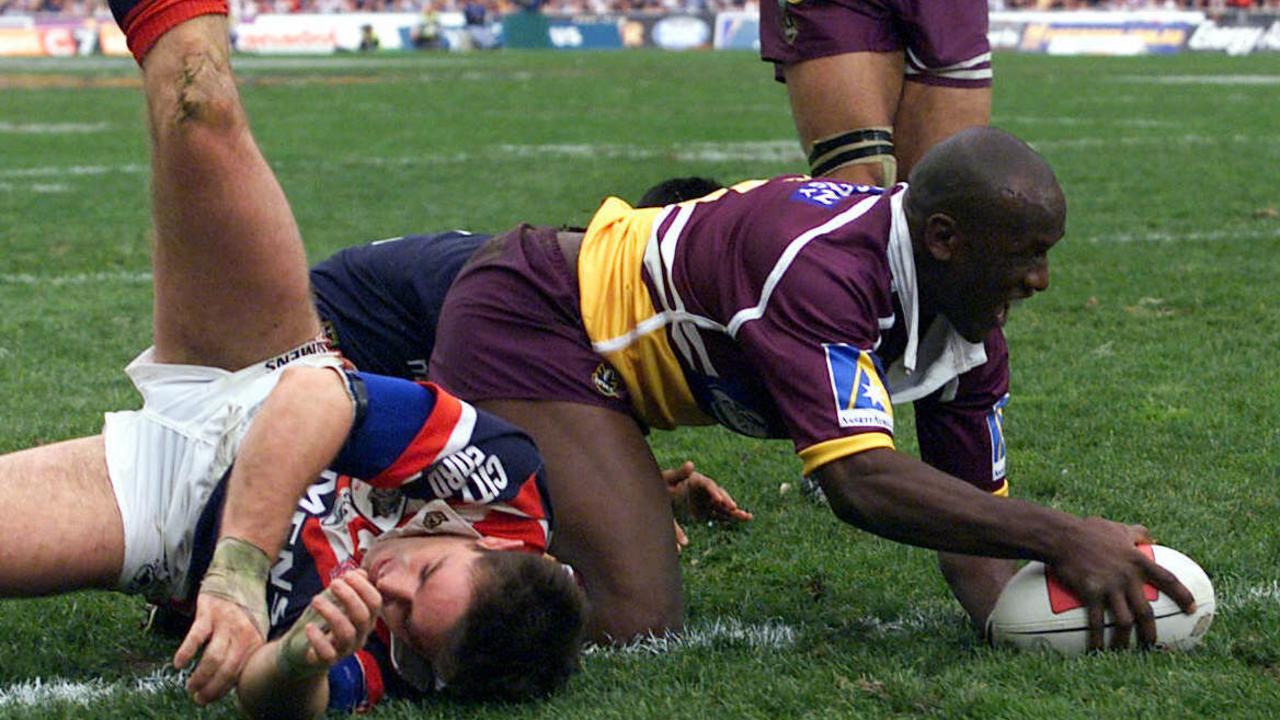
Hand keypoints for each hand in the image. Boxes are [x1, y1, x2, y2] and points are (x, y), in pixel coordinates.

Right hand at [174, 536, 271, 704]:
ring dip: (199, 677)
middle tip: (197, 698)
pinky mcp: (210, 612)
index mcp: (255, 640)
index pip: (239, 673)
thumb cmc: (246, 603)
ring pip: (212, 659)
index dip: (223, 690)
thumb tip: (231, 680)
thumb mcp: (255, 627)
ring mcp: (226, 622)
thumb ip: (245, 650)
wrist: (242, 569)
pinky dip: (186, 653)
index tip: (209, 699)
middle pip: (225, 670)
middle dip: (210, 689)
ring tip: (190, 686)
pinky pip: (196, 637)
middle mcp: (243, 633)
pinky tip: (178, 664)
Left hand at [277, 570, 381, 676]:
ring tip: (315, 600)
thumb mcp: (335, 601)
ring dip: (331, 613)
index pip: (375, 602)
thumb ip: (347, 588)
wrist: (303, 650)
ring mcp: (346, 649)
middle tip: (333, 583)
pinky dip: (318, 639)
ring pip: (347, 633)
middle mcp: (360, 634)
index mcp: (366, 618)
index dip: (364, 587)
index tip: (347, 574)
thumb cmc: (323, 621)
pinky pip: (328, 654)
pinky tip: (309, 627)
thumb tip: (361, 572)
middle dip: (349, 597)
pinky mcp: (328, 661)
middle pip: (363, 616)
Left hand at [664, 461, 752, 523]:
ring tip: (747, 515)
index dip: (714, 491)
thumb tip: (690, 463)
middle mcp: (704, 490)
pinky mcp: (707, 510)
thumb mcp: (669, 478)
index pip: (708, 484)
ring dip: (734, 510)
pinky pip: (720, 514)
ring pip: (723, 505)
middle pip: (719, 494)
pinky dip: (731, 517)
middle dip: (727, 501)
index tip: (718, 499)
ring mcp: (706, 500)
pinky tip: (744, 518)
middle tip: (733, 508)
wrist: (660, 495)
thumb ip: (679, 473)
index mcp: (696, 479)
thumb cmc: (663, 484)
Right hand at [1048, 518, 1195, 650]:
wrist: (1061, 536)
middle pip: (1145, 611)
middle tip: (1154, 645)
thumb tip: (1151, 538)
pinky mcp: (1090, 593)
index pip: (1168, 580)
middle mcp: (1127, 577)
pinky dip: (1097, 638)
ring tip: (1124, 651)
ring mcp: (1109, 586)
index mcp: (1138, 561)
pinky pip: (1096, 621)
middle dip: (1151, 631)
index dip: (1183, 595)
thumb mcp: (1118, 528)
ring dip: (1125, 640)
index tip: (1192, 609)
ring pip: (1124, 621)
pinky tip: (1096, 649)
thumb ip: (1137, 533)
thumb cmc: (1088, 530)